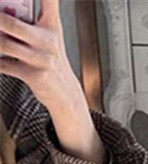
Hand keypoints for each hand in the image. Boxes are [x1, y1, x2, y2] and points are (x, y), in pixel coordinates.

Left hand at [0, 0, 105, 162]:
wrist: (65, 93)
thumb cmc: (50, 59)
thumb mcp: (50, 35)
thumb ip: (34, 17)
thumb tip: (7, 8)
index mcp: (52, 26)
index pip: (50, 1)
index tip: (26, 0)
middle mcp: (49, 42)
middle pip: (15, 25)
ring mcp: (42, 60)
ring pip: (7, 45)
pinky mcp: (34, 76)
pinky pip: (6, 66)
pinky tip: (0, 59)